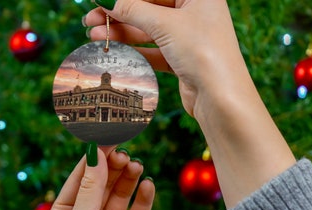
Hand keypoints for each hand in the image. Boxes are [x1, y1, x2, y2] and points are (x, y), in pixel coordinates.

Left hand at [47, 146, 154, 209]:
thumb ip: (90, 187)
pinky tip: (148, 186)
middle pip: (104, 183)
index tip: (109, 138)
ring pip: (121, 195)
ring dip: (129, 179)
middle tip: (125, 154)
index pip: (82, 176)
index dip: (96, 157)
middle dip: (114, 167)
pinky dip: (144, 199)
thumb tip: (96, 153)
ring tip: (137, 166)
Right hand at [84, 0, 241, 116]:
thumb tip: (107, 0)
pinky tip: (115, 50)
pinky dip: (135, 50)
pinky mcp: (183, 59)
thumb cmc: (203, 52)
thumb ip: (133, 9)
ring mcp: (189, 37)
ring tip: (94, 36)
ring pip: (150, 30)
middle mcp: (195, 13)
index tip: (100, 1)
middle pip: (150, 8)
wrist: (220, 97)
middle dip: (119, 13)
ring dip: (122, 32)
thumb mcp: (165, 24)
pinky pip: (155, 50)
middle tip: (90, 19)